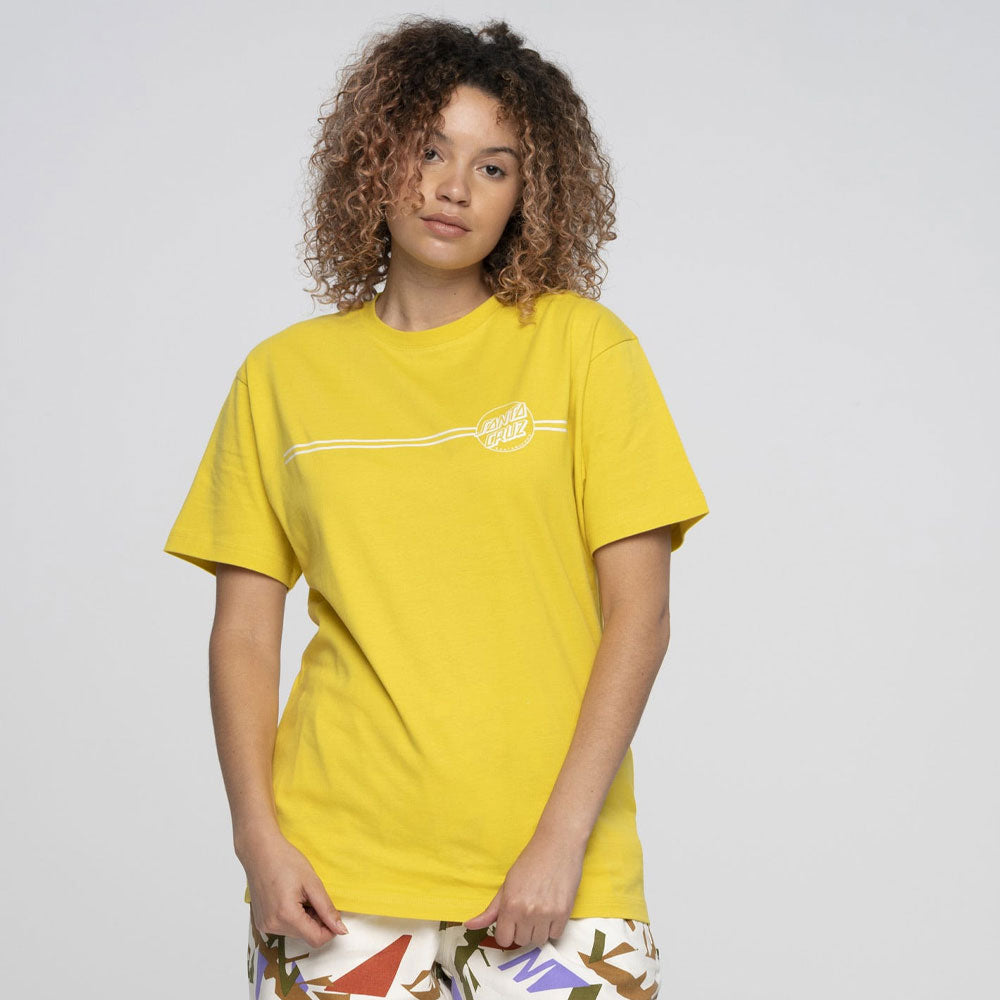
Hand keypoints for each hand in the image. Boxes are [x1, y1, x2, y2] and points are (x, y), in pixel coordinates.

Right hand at [241, 829, 349, 947]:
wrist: (259, 851)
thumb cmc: (285, 860)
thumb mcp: (312, 883)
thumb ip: (327, 909)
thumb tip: (341, 929)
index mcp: (286, 916)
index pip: (316, 939)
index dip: (330, 929)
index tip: (334, 914)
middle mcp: (273, 926)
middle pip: (306, 936)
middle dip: (317, 921)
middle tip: (314, 897)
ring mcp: (264, 926)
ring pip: (296, 933)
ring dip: (304, 919)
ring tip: (300, 895)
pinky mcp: (260, 923)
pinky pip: (284, 928)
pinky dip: (293, 918)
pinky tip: (290, 899)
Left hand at [463, 831, 584, 947]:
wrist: (557, 846)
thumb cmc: (530, 862)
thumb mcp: (506, 884)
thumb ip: (490, 910)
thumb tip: (468, 925)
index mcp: (509, 905)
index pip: (503, 940)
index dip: (506, 932)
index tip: (511, 922)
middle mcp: (527, 912)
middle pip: (521, 941)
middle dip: (522, 930)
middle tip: (527, 911)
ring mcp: (546, 914)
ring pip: (538, 941)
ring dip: (538, 931)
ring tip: (540, 911)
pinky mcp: (564, 914)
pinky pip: (555, 936)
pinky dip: (553, 928)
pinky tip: (551, 910)